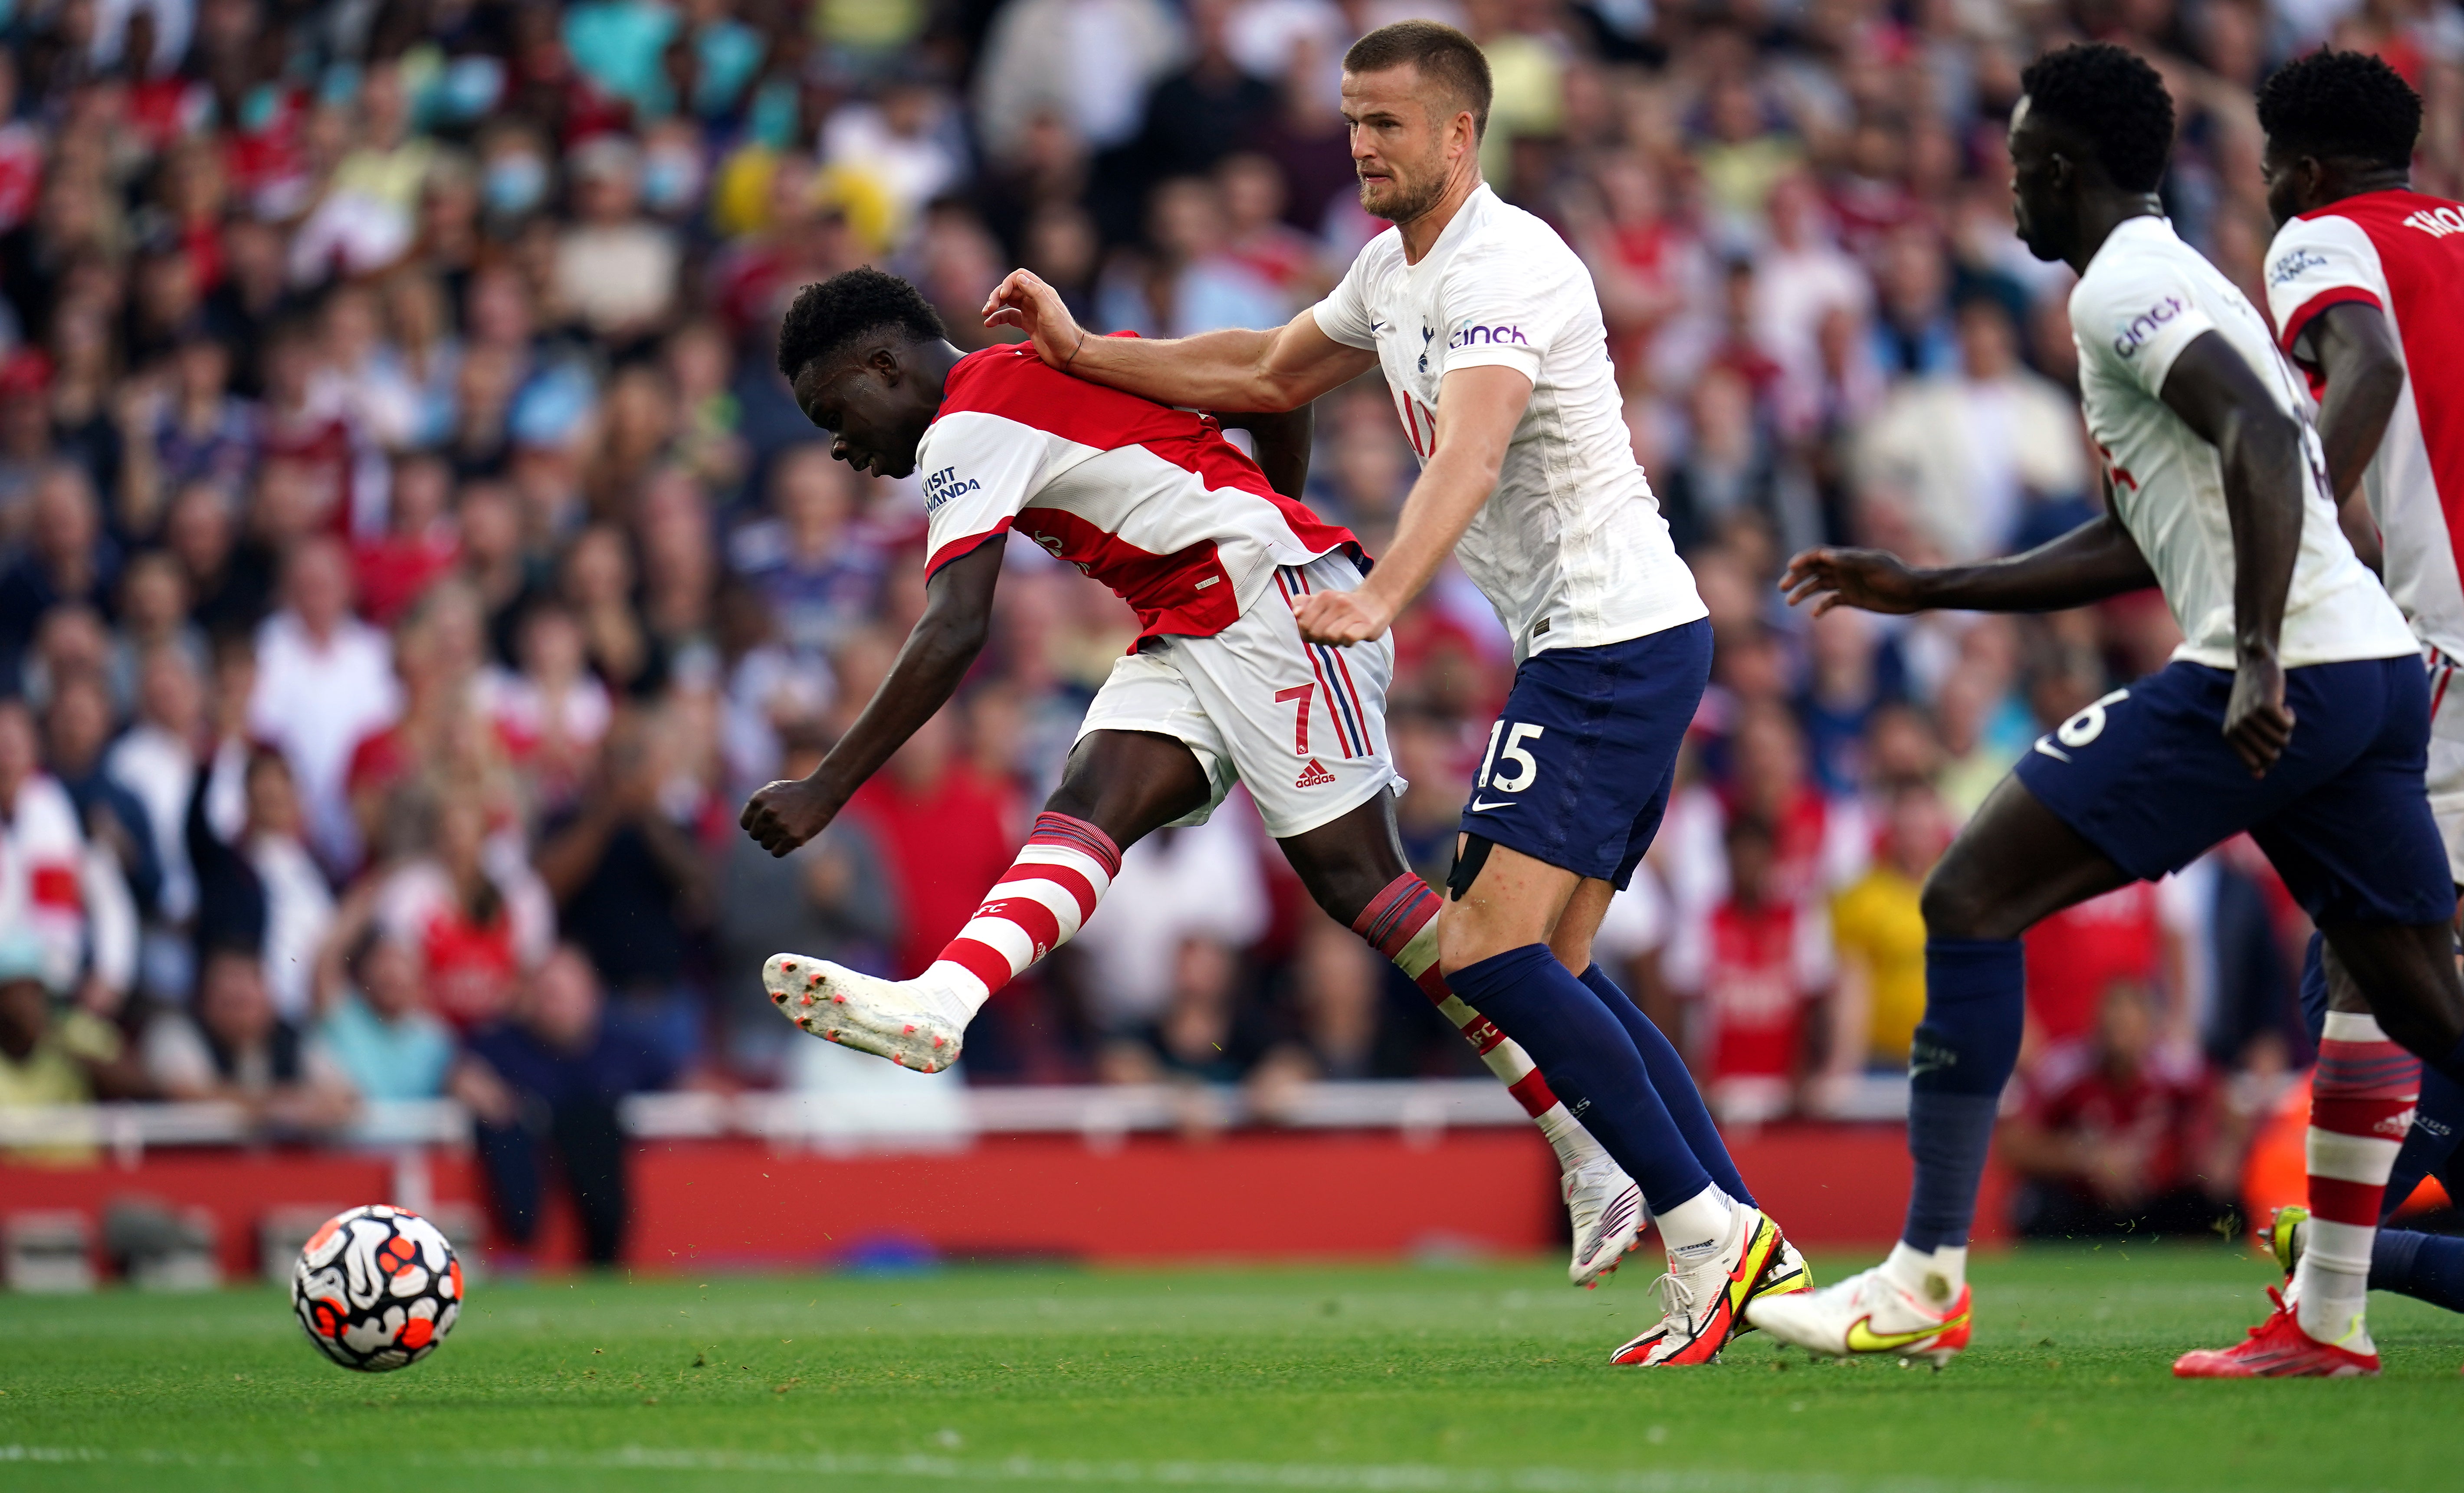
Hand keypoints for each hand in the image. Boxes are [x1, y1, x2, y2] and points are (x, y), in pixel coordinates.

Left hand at [740, 776, 837, 857]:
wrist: (822, 792)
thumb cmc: (796, 792)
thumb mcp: (772, 789)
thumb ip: (757, 804)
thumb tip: (746, 825)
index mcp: (758, 800)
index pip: (745, 824)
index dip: (755, 824)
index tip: (767, 822)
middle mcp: (767, 812)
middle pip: (755, 835)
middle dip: (766, 833)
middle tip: (781, 825)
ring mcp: (780, 825)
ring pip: (765, 845)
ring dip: (775, 841)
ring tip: (788, 830)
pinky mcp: (793, 837)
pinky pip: (777, 852)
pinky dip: (783, 848)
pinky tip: (792, 838)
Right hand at [982, 270, 1086, 370]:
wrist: (1070, 354)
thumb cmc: (1063, 333)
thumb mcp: (1050, 312)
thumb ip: (1036, 293)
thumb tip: (1019, 278)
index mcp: (1042, 291)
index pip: (1020, 276)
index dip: (1008, 283)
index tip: (1003, 296)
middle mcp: (1035, 299)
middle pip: (1011, 289)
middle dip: (997, 295)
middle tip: (989, 308)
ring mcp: (1031, 312)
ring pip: (1008, 303)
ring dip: (995, 305)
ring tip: (985, 314)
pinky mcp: (1027, 325)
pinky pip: (1009, 317)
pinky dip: (998, 319)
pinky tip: (989, 323)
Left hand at [1294, 588, 1392, 645]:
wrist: (1375, 602)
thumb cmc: (1343, 607)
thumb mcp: (1321, 601)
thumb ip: (1303, 604)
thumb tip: (1295, 613)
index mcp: (1324, 596)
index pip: (1303, 624)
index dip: (1307, 633)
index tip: (1317, 631)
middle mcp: (1338, 602)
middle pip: (1315, 632)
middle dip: (1319, 640)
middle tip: (1329, 636)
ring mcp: (1353, 612)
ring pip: (1330, 637)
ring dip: (1334, 642)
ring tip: (1340, 636)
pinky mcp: (1367, 624)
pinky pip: (1348, 638)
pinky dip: (1347, 642)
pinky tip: (1351, 638)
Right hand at [1779, 547, 1928, 615]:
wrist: (1914, 593)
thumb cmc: (1896, 576)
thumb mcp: (1874, 565)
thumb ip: (1849, 559)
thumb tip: (1823, 555)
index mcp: (1847, 558)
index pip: (1819, 555)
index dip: (1803, 559)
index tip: (1791, 567)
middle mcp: (1844, 569)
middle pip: (1814, 570)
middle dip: (1796, 577)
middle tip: (1782, 587)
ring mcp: (1847, 584)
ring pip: (1818, 586)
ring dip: (1803, 592)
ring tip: (1790, 601)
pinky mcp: (1852, 599)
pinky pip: (1831, 601)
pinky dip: (1821, 607)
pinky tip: (1815, 614)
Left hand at [2223, 650, 2294, 776]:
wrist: (2255, 665)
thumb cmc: (2252, 699)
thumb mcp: (2247, 726)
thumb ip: (2252, 750)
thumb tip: (2259, 777)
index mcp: (2229, 734)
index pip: (2254, 763)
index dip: (2269, 757)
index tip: (2269, 739)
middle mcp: (2237, 727)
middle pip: (2272, 754)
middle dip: (2279, 743)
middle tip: (2274, 725)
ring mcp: (2249, 717)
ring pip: (2282, 740)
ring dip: (2285, 728)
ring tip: (2276, 713)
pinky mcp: (2265, 706)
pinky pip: (2287, 726)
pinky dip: (2290, 718)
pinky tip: (2283, 706)